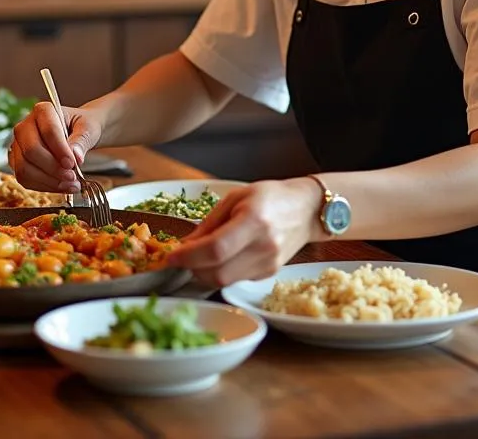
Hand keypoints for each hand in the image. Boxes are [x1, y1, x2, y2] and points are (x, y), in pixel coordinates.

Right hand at [9, 101, 103, 193]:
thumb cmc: (83, 126)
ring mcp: (18, 146)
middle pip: (31, 151)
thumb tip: (76, 156)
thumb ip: (82, 140)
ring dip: (48, 181)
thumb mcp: (89, 128)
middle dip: (52, 168)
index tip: (73, 163)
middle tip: (72, 177)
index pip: (47, 131)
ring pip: (25, 168)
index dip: (59, 150)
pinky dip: (44, 186)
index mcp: (42, 111)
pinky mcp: (18, 163)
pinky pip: (25, 179)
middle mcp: (25, 127)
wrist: (78, 133)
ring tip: (71, 184)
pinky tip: (62, 187)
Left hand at [167, 178, 318, 287]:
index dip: (189, 257)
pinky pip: (236, 280)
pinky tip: (220, 258)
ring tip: (199, 256)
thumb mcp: (236, 197)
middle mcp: (264, 246)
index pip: (216, 249)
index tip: (170, 256)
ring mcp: (269, 264)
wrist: (307, 209)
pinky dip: (221, 272)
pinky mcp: (269, 274)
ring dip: (204, 273)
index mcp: (255, 220)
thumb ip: (210, 223)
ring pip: (224, 281)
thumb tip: (184, 246)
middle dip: (192, 268)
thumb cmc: (270, 196)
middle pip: (218, 273)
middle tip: (181, 257)